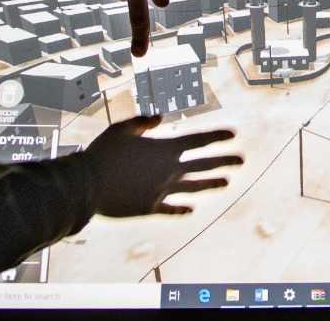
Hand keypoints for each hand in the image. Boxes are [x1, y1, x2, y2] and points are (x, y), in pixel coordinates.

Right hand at [83, 115, 241, 217]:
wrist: (88, 185)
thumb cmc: (103, 153)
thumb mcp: (122, 129)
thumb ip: (143, 122)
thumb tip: (160, 118)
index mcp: (165, 149)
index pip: (198, 141)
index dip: (216, 137)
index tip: (233, 135)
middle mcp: (169, 171)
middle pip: (203, 165)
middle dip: (224, 161)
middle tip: (242, 160)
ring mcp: (162, 191)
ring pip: (193, 187)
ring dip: (211, 184)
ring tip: (226, 182)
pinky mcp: (150, 207)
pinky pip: (171, 209)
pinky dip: (182, 209)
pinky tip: (191, 210)